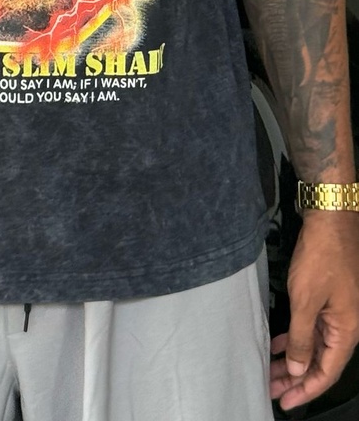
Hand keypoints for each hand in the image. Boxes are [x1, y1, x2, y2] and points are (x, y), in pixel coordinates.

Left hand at [270, 211, 358, 409]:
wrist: (331, 218)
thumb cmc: (323, 255)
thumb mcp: (305, 300)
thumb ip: (302, 338)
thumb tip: (300, 368)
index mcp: (347, 331)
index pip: (327, 373)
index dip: (305, 390)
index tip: (284, 401)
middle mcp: (346, 324)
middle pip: (321, 361)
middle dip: (296, 377)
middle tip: (272, 387)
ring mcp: (338, 310)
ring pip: (315, 344)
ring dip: (294, 358)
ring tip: (272, 369)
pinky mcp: (328, 296)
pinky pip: (312, 326)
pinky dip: (296, 337)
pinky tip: (280, 342)